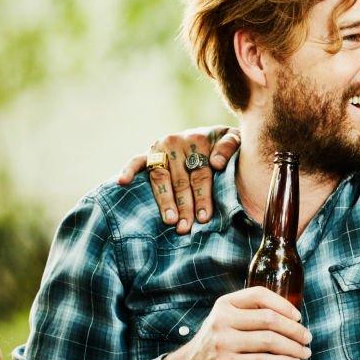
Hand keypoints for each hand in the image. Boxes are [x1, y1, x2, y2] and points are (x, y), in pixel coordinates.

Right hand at [117, 126, 241, 234]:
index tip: (204, 217)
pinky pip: (137, 160)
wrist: (213, 132)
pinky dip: (128, 169)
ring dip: (164, 200)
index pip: (201, 174)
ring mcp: (162, 146)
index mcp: (200, 140)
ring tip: (169, 220)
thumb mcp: (236, 140)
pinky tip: (123, 181)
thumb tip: (216, 163)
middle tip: (185, 227)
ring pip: (161, 177)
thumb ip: (230, 148)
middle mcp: (178, 142)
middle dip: (184, 206)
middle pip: (181, 180)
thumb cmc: (227, 144)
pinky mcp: (150, 150)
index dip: (203, 196)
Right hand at [161, 287, 310, 359]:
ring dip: (293, 347)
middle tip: (307, 337)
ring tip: (305, 353)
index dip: (284, 304)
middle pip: (269, 319)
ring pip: (270, 341)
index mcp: (225, 305)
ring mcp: (224, 342)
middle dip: (295, 329)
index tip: (298, 316)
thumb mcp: (224, 321)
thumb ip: (247, 314)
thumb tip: (289, 316)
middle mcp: (222, 320)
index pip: (259, 295)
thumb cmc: (215, 345)